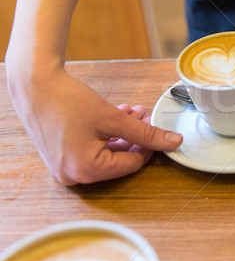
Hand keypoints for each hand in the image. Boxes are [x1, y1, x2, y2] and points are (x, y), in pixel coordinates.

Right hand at [7, 67, 182, 184]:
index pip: (132, 164)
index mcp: (87, 171)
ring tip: (135, 112)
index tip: (158, 130)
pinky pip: (91, 149)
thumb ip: (146, 133)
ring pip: (106, 153)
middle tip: (146, 117)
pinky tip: (118, 115)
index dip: (149, 146)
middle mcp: (74, 175)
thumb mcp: (114, 119)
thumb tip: (173, 142)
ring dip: (123, 133)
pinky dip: (106, 135)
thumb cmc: (68, 101)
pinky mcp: (61, 156)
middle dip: (135, 137)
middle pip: (119, 159)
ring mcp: (65, 167)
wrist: (34, 84)